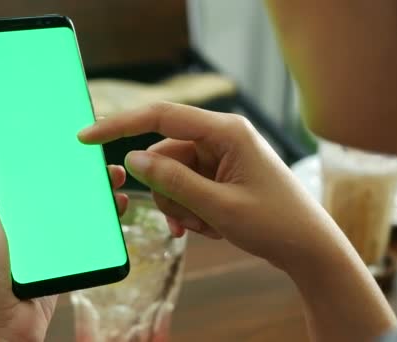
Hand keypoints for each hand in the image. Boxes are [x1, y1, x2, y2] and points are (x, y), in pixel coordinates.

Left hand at [0, 107, 127, 340]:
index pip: (20, 158)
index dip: (39, 137)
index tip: (61, 117)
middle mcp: (20, 214)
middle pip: (54, 178)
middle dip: (78, 161)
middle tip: (99, 146)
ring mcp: (43, 237)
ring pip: (76, 203)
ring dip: (97, 188)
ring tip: (115, 174)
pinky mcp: (62, 256)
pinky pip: (88, 232)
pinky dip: (104, 219)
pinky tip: (117, 207)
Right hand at [78, 102, 342, 267]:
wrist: (308, 248)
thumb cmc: (275, 224)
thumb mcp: (218, 207)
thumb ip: (173, 180)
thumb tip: (133, 160)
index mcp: (226, 131)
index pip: (161, 117)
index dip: (120, 125)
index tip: (87, 136)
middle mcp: (222, 137)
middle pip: (165, 155)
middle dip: (168, 191)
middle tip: (187, 220)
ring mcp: (221, 156)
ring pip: (173, 175)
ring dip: (181, 206)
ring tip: (207, 226)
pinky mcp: (221, 173)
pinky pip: (187, 186)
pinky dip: (190, 209)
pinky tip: (209, 227)